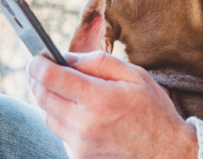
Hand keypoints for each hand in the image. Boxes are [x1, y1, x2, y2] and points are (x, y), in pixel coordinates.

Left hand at [27, 51, 198, 158]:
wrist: (166, 153)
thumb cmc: (153, 110)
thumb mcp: (136, 76)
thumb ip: (99, 63)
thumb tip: (67, 58)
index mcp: (99, 99)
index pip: (51, 77)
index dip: (38, 63)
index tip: (38, 55)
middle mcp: (84, 124)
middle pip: (42, 96)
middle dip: (37, 78)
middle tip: (41, 67)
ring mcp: (80, 144)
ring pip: (47, 115)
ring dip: (49, 98)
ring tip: (63, 87)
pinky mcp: (79, 157)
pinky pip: (60, 132)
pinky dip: (62, 118)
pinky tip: (79, 111)